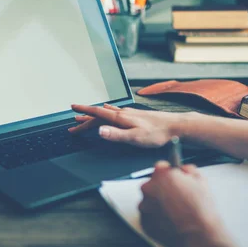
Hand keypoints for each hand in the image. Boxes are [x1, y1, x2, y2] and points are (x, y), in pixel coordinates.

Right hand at [70, 104, 186, 147]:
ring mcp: (129, 113)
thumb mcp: (134, 137)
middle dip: (85, 118)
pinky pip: (115, 112)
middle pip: (99, 115)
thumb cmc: (157, 134)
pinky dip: (106, 112)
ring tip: (85, 116)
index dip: (84, 112)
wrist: (175, 126)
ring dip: (94, 115)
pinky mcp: (135, 115)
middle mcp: (123, 113)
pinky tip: (109, 110)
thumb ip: (116, 134)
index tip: (72, 109)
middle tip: (73, 122)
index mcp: (120, 118)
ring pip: (106, 113)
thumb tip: (99, 131)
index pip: (97, 114)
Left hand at [139, 161, 247, 246]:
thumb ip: (189, 170)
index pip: (160, 167)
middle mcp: (149, 189)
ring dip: (158, 204)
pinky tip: (171, 221)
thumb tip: (183, 169)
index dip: (168, 172)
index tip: (172, 176)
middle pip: (152, 184)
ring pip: (149, 201)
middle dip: (162, 188)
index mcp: (162, 176)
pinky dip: (157, 217)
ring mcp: (145, 207)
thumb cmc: (200, 210)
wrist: (198, 236)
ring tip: (175, 212)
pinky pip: (149, 216)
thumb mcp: (201, 181)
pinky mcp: (144, 223)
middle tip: (176, 197)